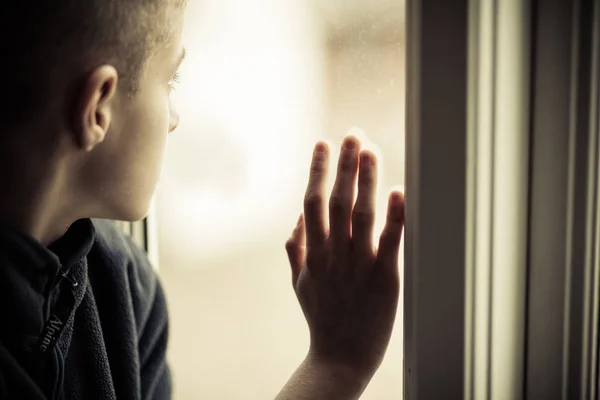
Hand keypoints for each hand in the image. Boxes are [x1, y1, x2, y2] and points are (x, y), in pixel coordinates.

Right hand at [285, 135, 404, 379]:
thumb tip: (298, 215)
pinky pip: (390, 241)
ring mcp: (358, 265)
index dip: (316, 170)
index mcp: (313, 253)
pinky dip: (394, 215)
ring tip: (370, 149)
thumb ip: (295, 248)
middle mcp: (333, 254)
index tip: (323, 143)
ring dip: (365, 180)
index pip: (311, 202)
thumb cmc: (322, 318)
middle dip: (343, 164)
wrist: (340, 359)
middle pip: (336, 200)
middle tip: (352, 134)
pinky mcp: (385, 278)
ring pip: (361, 214)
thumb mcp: (299, 283)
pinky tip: (398, 190)